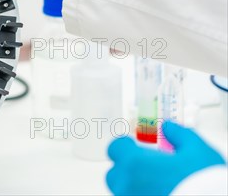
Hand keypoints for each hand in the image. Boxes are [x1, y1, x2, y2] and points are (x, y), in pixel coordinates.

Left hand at [107, 121, 225, 195]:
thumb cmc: (203, 183)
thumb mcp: (197, 150)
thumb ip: (179, 134)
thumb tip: (169, 128)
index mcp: (135, 163)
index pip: (115, 148)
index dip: (125, 146)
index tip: (134, 146)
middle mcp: (127, 184)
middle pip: (115, 173)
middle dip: (127, 169)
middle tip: (147, 168)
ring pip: (123, 190)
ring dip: (134, 185)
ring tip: (156, 183)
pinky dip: (141, 195)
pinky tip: (161, 193)